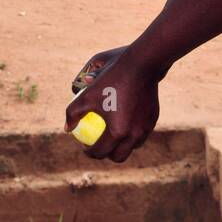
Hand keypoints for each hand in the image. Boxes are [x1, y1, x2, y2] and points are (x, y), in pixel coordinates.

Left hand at [65, 47, 161, 162]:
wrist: (141, 65)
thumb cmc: (111, 79)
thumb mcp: (87, 95)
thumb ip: (73, 113)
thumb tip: (67, 129)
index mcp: (118, 132)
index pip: (101, 152)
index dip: (90, 153)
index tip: (85, 146)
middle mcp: (135, 135)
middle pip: (119, 156)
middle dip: (107, 155)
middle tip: (98, 146)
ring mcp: (147, 128)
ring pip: (133, 146)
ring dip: (122, 146)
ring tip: (111, 137)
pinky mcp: (153, 119)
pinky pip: (141, 132)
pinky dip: (132, 133)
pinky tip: (123, 122)